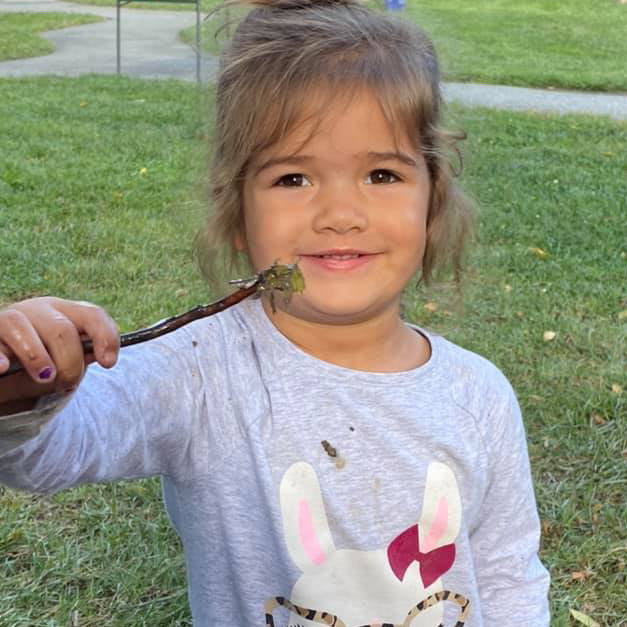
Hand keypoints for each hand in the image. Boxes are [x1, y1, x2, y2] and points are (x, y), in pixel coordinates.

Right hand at [0, 297, 118, 412]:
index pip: (92, 315)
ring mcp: (7, 319)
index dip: (105, 337)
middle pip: (60, 329)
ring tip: (44, 378)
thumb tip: (101, 354)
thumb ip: (83, 355)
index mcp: (64, 312)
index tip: (109, 363)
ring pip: (20, 325)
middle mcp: (37, 310)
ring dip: (36, 356)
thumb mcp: (65, 361)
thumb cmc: (41, 366)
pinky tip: (3, 368)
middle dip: (70, 363)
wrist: (5, 377)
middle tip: (67, 385)